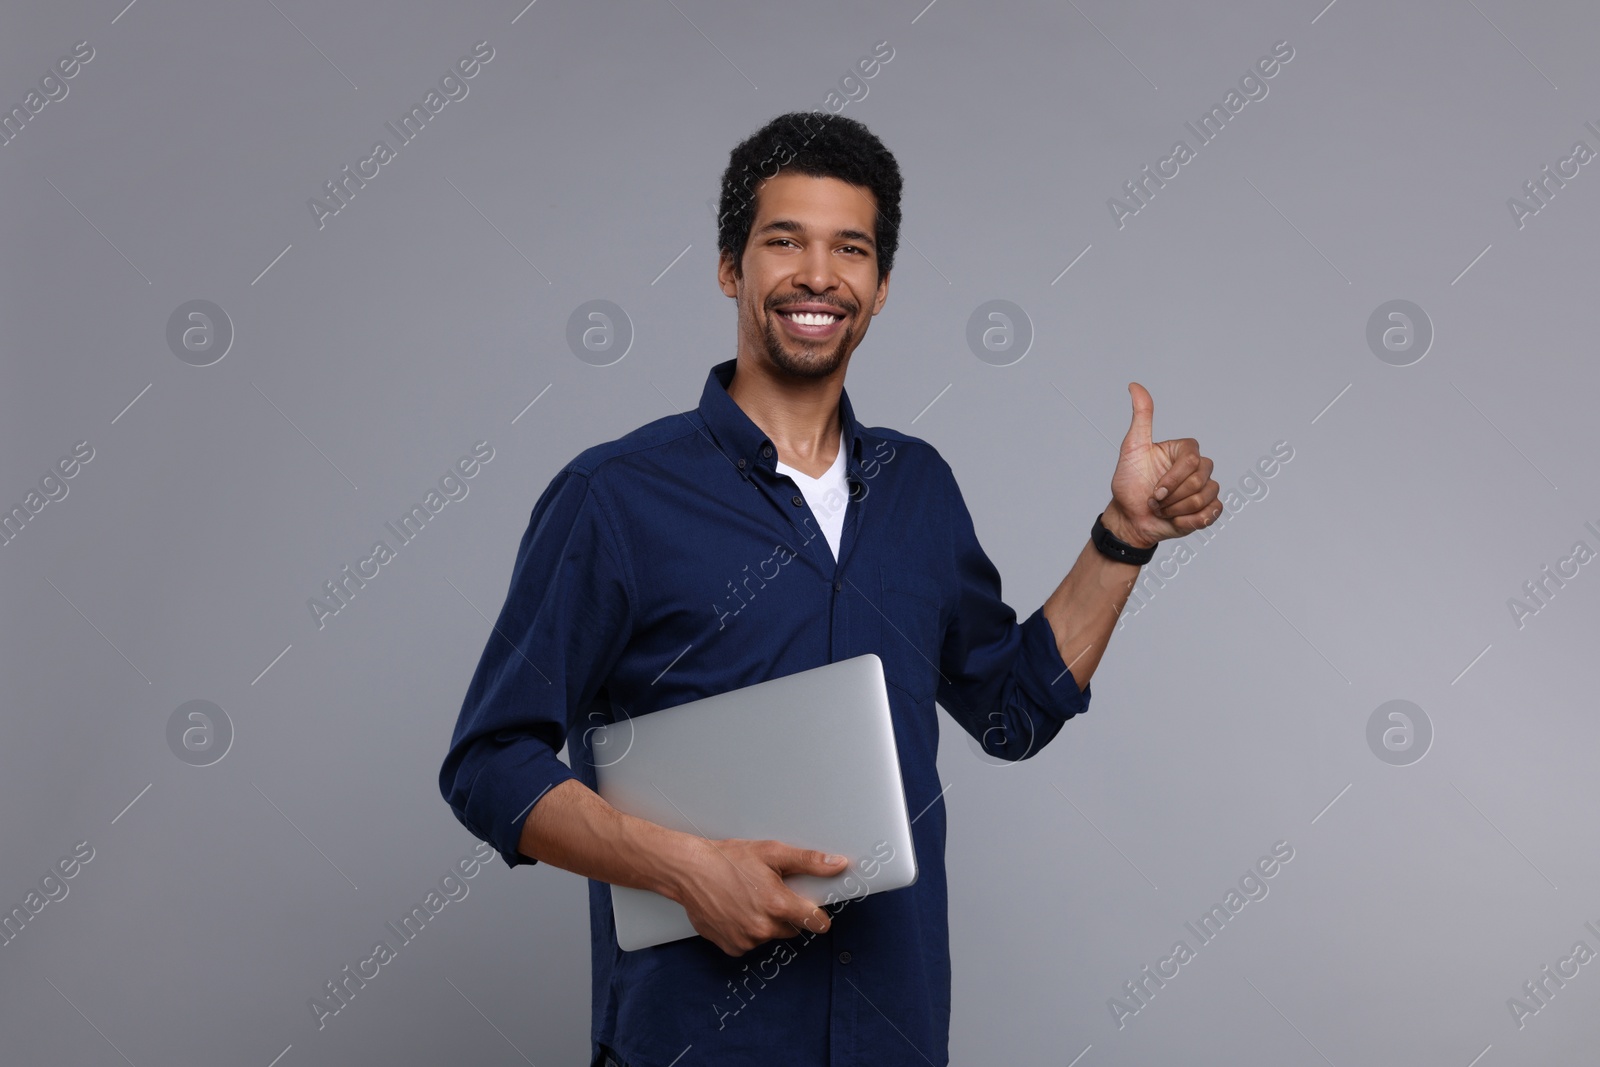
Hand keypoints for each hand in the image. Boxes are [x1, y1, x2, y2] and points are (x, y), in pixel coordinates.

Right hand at [673, 838, 848, 955]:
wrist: (690, 871)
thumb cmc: (728, 859)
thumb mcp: (772, 853)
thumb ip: (809, 861)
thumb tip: (838, 864)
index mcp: (778, 904)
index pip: (815, 922)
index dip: (818, 916)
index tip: (816, 914)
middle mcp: (763, 927)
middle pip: (791, 928)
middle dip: (786, 913)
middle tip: (769, 893)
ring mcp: (746, 940)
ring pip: (769, 935)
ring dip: (765, 922)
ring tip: (747, 899)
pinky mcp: (731, 947)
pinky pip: (749, 943)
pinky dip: (746, 930)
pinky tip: (736, 911)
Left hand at [1105, 382, 1220, 547]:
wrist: (1129, 518)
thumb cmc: (1129, 484)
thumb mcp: (1132, 448)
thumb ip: (1141, 417)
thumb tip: (1135, 386)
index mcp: (1184, 451)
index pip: (1192, 460)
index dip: (1173, 479)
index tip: (1154, 490)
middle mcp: (1198, 468)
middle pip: (1200, 481)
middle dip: (1172, 497)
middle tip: (1155, 500)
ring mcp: (1205, 488)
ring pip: (1205, 498)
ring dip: (1177, 510)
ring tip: (1163, 509)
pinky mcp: (1208, 509)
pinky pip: (1211, 513)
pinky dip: (1189, 521)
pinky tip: (1175, 519)